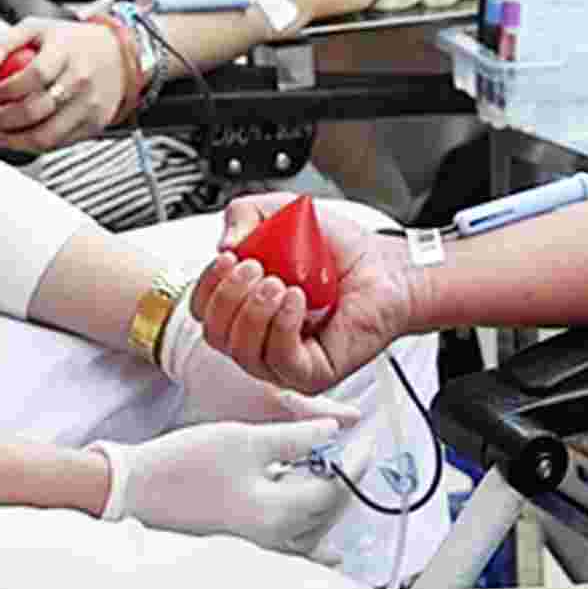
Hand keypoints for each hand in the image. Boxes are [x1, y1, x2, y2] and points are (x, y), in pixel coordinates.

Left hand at [0, 18, 128, 152]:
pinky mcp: (94, 125)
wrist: (118, 56)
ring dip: (13, 141)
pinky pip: (58, 143)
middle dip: (0, 120)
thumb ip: (1, 44)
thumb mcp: (36, 28)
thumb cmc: (73, 43)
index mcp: (66, 51)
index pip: (35, 75)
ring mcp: (89, 105)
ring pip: (45, 135)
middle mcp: (81, 79)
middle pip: (35, 110)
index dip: (9, 89)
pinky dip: (33, 146)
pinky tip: (19, 139)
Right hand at [90, 418, 350, 547]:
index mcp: (278, 515)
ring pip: (309, 533)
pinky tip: (322, 548)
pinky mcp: (238, 548)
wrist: (129, 493)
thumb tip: (337, 431)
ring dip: (327, 508)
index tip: (369, 436)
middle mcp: (272, 541)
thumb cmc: (184, 464)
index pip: (334, 488)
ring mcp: (254, 549)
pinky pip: (289, 547)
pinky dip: (308, 536)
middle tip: (358, 453)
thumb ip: (297, 438)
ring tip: (339, 485)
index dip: (355, 460)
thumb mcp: (245, 439)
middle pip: (325, 514)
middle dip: (344, 482)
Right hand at [195, 194, 419, 393]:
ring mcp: (283, 360)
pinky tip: (297, 299)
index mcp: (245, 306)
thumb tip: (224, 244)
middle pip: (215, 334)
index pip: (203, 311)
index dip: (207, 286)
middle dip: (230, 297)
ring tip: (281, 282)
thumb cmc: (341, 251)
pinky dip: (282, 326)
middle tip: (257, 267)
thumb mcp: (284, 215)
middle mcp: (259, 336)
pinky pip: (281, 360)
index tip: (229, 258)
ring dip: (255, 311)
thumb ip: (246, 214)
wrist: (384, 266)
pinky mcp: (310, 374)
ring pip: (243, 351)